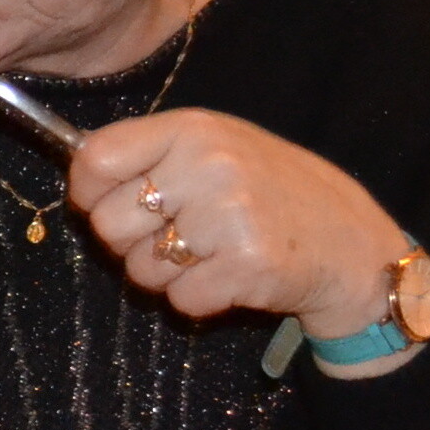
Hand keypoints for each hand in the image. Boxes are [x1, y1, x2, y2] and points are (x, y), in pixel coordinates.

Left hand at [69, 110, 409, 346]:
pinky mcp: (246, 264)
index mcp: (193, 130)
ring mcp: (229, 214)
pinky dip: (199, 300)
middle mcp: (209, 165)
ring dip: (168, 275)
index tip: (104, 203)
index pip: (96, 158)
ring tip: (213, 255)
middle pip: (108, 223)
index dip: (88, 191)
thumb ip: (151, 156)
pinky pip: (179, 299)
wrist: (351, 245)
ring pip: (140, 268)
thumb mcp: (215, 151)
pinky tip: (232, 278)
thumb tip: (77, 171)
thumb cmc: (271, 196)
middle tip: (179, 238)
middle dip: (131, 243)